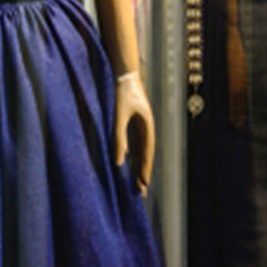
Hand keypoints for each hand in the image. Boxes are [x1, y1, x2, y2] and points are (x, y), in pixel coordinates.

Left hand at [113, 72, 155, 193]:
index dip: (145, 169)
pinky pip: (135, 144)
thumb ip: (119, 139)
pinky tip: (129, 164)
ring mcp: (141, 126)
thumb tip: (119, 161)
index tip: (144, 185)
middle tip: (143, 192)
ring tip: (138, 183)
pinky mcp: (134, 124)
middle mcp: (146, 128)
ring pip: (142, 151)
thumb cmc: (122, 94)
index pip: (147, 153)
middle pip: (146, 155)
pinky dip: (134, 157)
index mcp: (147, 126)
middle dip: (144, 173)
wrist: (124, 75)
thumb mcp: (119, 117)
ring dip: (140, 166)